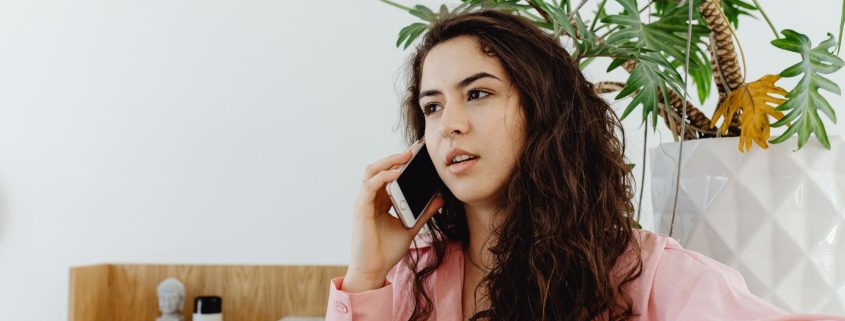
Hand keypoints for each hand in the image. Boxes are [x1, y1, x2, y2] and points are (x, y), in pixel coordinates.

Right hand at [342, 143, 444, 292]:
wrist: (374, 269)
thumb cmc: (387, 250)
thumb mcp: (411, 227)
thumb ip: (423, 212)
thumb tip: (440, 198)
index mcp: (379, 201)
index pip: (388, 174)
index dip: (401, 162)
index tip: (418, 153)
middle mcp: (370, 198)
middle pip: (380, 168)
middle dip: (396, 157)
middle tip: (415, 149)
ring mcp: (364, 201)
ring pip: (372, 171)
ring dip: (389, 161)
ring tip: (407, 157)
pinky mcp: (360, 208)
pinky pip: (370, 185)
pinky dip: (384, 176)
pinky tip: (398, 174)